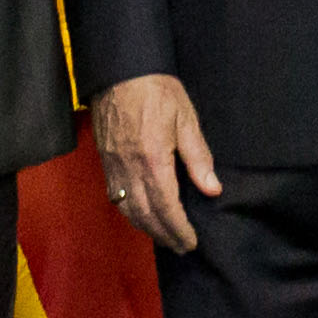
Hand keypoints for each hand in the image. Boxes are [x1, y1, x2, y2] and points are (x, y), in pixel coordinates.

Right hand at [94, 72, 222, 251]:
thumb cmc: (157, 90)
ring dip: (147, 228)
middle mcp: (130, 168)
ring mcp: (114, 166)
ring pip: (128, 210)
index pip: (166, 207)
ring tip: (165, 237)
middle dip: (165, 235)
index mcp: (153, 159)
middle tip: (181, 247)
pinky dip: (130, 213)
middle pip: (146, 215)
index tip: (191, 242)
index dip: (179, 229)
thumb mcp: (185, 119)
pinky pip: (116, 197)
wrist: (119, 70)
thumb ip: (198, 157)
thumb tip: (212, 189)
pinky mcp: (105, 161)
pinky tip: (141, 215)